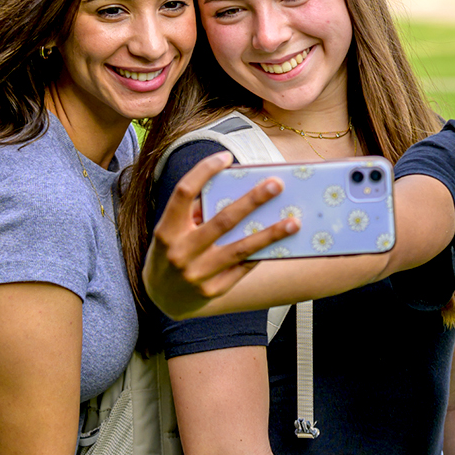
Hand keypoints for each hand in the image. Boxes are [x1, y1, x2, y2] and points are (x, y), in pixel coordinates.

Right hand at [142, 152, 298, 318]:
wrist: (161, 298)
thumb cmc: (171, 252)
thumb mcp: (172, 231)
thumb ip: (196, 211)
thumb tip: (237, 191)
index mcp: (166, 230)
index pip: (183, 192)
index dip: (203, 171)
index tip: (226, 156)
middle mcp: (180, 252)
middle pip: (222, 221)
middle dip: (252, 201)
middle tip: (276, 184)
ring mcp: (197, 275)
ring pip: (240, 249)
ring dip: (270, 234)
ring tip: (294, 221)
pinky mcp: (212, 291)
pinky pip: (243, 268)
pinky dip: (261, 253)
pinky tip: (281, 243)